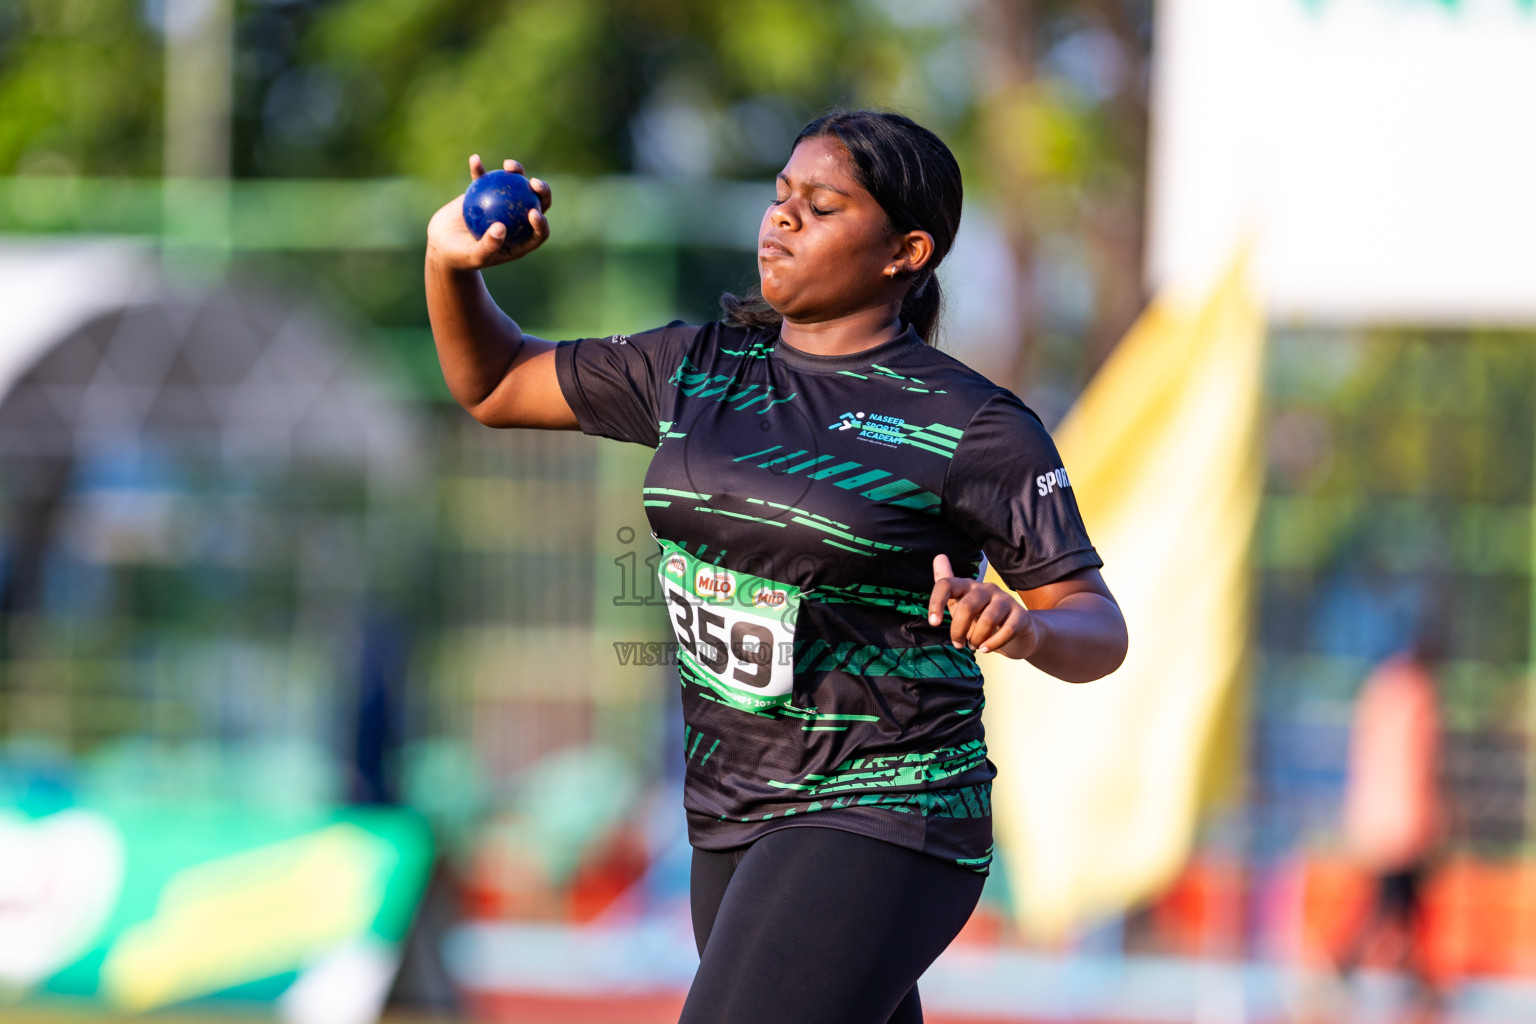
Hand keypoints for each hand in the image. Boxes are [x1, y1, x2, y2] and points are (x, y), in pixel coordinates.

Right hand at [426, 155, 552, 271]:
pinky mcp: (486, 193)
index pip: (539, 232)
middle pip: (536, 203)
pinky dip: (480, 169)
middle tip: (533, 183)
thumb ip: (488, 246)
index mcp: (521, 240)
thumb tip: (501, 228)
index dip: (541, 223)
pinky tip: (475, 160)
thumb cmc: (460, 257)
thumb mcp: (473, 256)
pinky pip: (485, 178)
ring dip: (517, 172)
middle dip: (542, 191)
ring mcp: (503, 204)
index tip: (532, 213)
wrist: (442, 244)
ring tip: (508, 165)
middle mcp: (517, 220)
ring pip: (516, 186)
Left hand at [927, 553, 1037, 656]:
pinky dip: (994, 643)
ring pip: (987, 619)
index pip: (947, 584)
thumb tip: (939, 556)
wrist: (1016, 632)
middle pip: (967, 606)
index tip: (933, 623)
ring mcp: (1006, 600)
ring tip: (975, 646)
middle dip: (958, 630)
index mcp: (968, 586)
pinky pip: (1007, 630)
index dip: (936, 602)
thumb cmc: (982, 618)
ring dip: (977, 638)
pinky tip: (986, 649)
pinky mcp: (1021, 615)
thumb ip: (947, 587)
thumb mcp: (961, 604)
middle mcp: (987, 589)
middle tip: (958, 644)